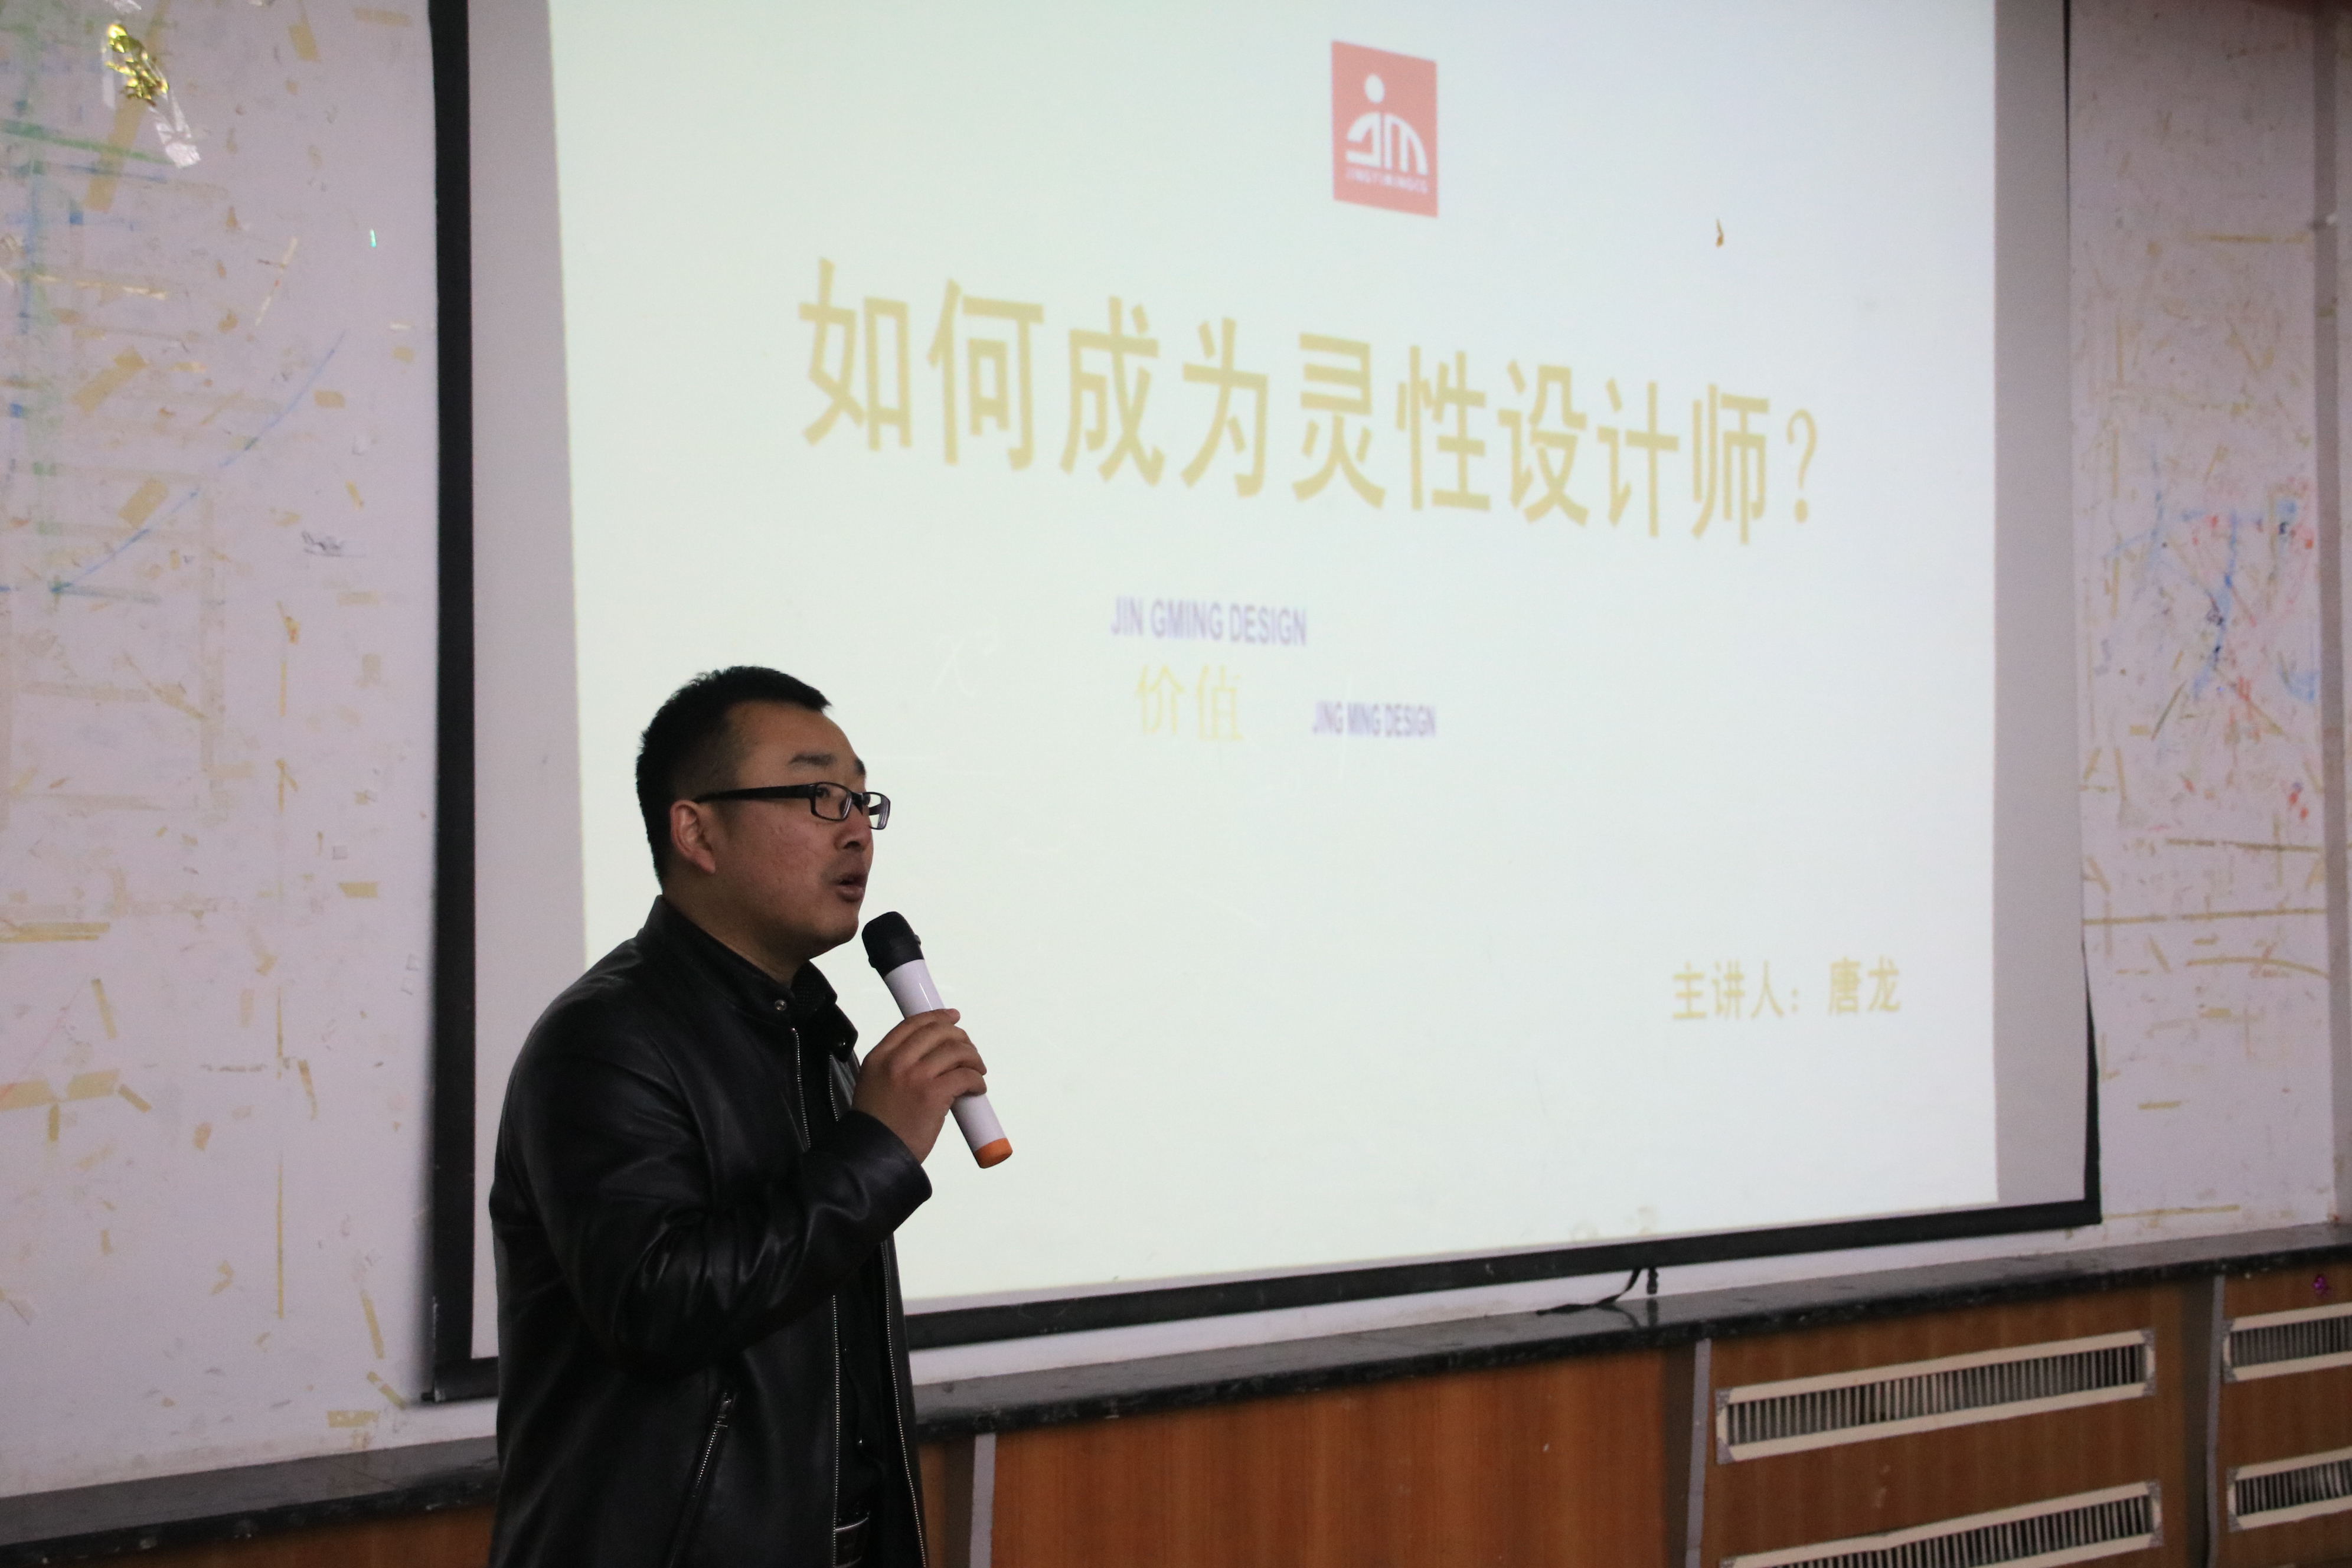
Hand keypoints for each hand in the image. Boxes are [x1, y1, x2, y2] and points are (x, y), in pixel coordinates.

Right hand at [851, 1009, 986, 1161]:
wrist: (874, 1156)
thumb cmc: (876, 1128)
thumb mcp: (874, 1085)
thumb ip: (895, 1067)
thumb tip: (931, 1059)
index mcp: (879, 1057)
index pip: (912, 1024)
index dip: (937, 1017)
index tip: (953, 1017)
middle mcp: (896, 1062)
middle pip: (937, 1032)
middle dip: (959, 1037)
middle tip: (969, 1049)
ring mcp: (915, 1076)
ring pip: (955, 1051)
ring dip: (973, 1058)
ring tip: (977, 1070)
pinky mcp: (933, 1094)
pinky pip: (965, 1076)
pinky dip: (977, 1080)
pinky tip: (977, 1089)